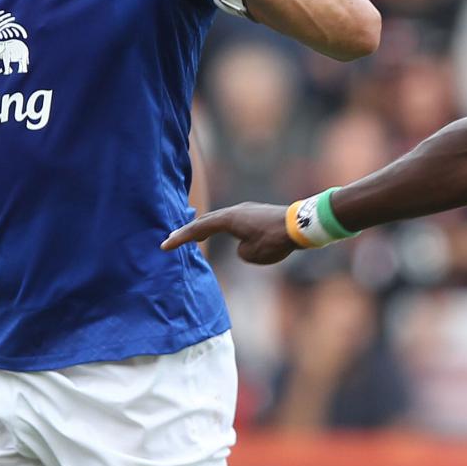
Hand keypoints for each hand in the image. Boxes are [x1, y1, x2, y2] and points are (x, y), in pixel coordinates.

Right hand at [162, 201, 297, 264]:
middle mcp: (235, 211)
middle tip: (175, 240)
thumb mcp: (252, 255)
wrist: (302, 225)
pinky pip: (234, 220)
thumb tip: (244, 245)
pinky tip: (226, 232)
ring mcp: (247, 210)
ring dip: (208, 228)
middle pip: (206, 220)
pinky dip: (224, 227)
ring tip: (197, 236)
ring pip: (221, 219)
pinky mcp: (258, 213)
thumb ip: (241, 251)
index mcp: (228, 219)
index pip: (198, 229)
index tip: (165, 246)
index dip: (180, 238)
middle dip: (190, 231)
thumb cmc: (276, 240)